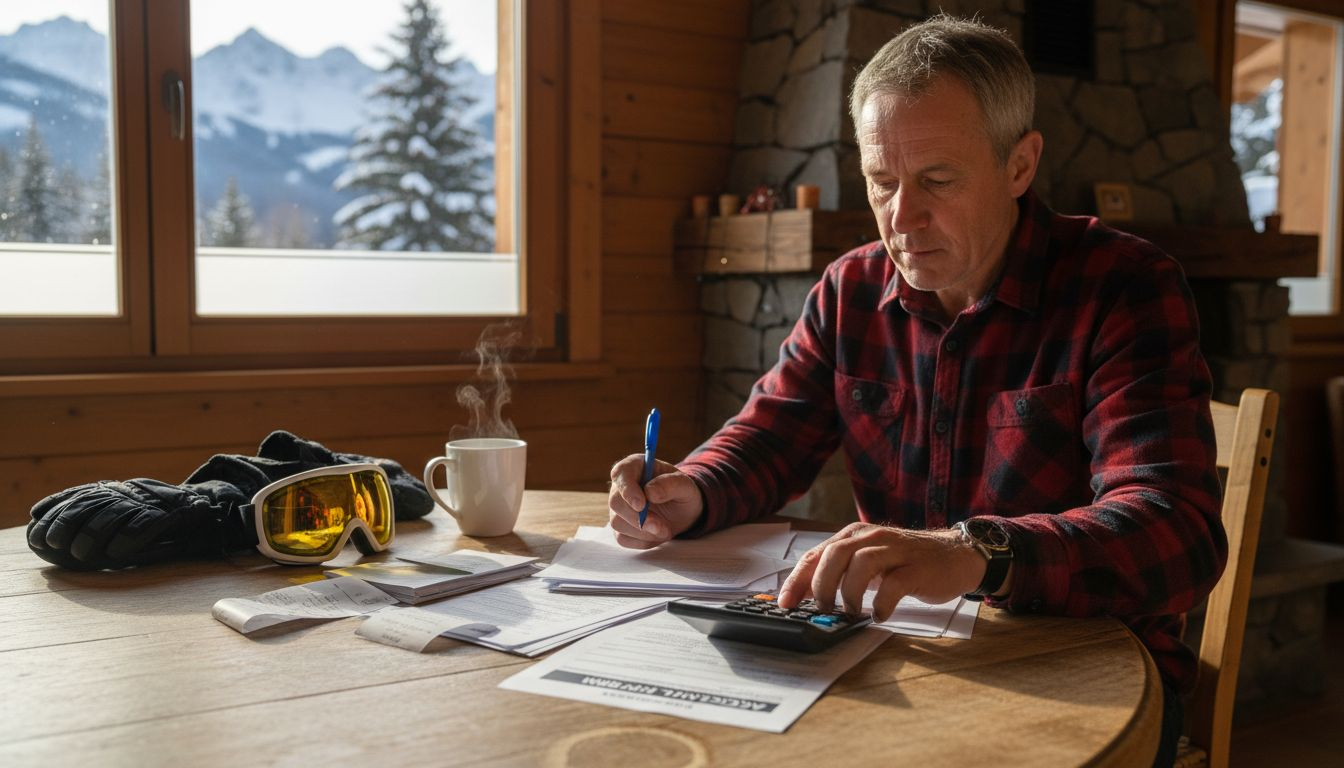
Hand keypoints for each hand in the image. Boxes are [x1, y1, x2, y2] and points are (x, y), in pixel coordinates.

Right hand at [607, 454, 703, 548]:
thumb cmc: (682, 493)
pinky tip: (656, 534)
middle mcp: (621, 485)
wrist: (683, 512)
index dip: (627, 489)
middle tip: (660, 526)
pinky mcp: (620, 526)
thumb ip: (670, 484)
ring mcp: (618, 507)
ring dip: (644, 531)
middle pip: (615, 502)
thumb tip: (650, 492)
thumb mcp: (686, 486)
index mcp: (635, 466)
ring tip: (665, 529)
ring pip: (617, 522)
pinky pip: (623, 538)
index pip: (621, 473)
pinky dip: (642, 541)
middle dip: (638, 518)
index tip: (641, 505)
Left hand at [777, 523, 986, 620]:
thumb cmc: (906, 563)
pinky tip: (879, 615)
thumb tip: (809, 598)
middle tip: (823, 609)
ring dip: (849, 593)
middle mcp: (871, 537)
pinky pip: (893, 584)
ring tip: (850, 613)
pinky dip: (881, 603)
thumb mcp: (869, 561)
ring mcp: (895, 550)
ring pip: (860, 564)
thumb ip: (842, 572)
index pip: (817, 554)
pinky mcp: (916, 568)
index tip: (785, 603)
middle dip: (822, 586)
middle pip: (834, 555)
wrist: (955, 555)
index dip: (797, 580)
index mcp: (854, 535)